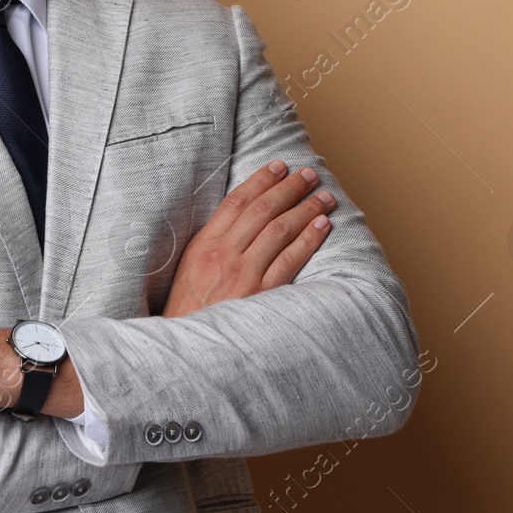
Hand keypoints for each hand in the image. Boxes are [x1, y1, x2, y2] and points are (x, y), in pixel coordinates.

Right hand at [161, 159, 333, 317]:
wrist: (189, 346)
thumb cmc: (188, 308)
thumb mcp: (189, 268)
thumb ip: (213, 243)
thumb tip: (242, 219)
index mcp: (204, 244)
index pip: (237, 201)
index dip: (261, 180)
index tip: (279, 166)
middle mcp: (224, 254)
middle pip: (263, 210)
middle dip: (289, 187)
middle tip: (310, 175)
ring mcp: (244, 274)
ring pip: (280, 230)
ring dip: (306, 208)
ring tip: (324, 197)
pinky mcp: (261, 294)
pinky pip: (290, 260)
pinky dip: (308, 239)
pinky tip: (322, 226)